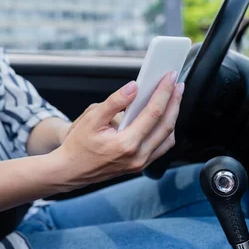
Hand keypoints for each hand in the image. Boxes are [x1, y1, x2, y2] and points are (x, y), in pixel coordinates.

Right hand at [50, 72, 183, 188]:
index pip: (154, 113)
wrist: (71, 171)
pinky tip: (164, 118)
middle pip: (166, 125)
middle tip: (177, 84)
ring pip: (168, 138)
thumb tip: (133, 87)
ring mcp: (140, 163)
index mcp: (126, 144)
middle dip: (174, 102)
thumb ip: (114, 102)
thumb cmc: (78, 145)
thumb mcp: (91, 118)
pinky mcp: (140, 165)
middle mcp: (137, 156)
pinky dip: (166, 131)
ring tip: (173, 98)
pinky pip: (161, 147)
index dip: (164, 92)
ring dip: (173, 116)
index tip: (170, 78)